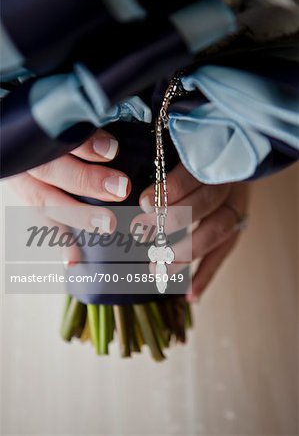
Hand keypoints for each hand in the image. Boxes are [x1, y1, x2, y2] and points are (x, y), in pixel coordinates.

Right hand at [9, 129, 130, 262]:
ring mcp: (26, 183)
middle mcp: (28, 159)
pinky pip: (45, 224)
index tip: (112, 150)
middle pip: (53, 170)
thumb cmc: (57, 131)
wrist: (29, 145)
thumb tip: (116, 138)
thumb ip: (85, 127)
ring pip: (48, 201)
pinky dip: (61, 241)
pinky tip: (73, 259)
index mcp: (37, 133)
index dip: (85, 144)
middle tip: (120, 189)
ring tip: (107, 225)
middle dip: (87, 181)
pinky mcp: (32, 202)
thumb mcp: (67, 123)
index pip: (59, 135)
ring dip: (79, 214)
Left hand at [131, 163, 248, 300]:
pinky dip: (207, 274)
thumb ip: (160, 162)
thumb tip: (128, 183)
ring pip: (218, 230)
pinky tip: (190, 296)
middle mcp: (230, 182)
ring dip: (188, 251)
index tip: (143, 203)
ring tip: (159, 269)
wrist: (229, 158)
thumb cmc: (190, 156)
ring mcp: (237, 206)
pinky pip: (224, 252)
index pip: (194, 173)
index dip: (170, 189)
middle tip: (141, 233)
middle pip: (206, 202)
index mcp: (213, 158)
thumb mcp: (178, 151)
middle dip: (172, 220)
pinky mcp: (238, 226)